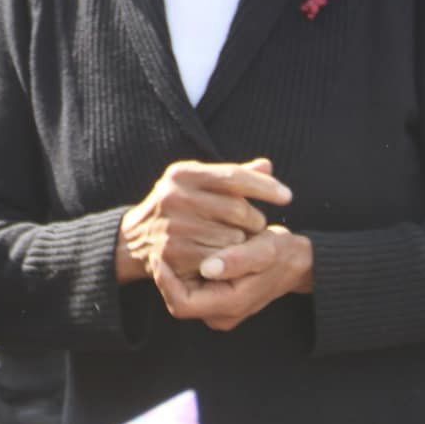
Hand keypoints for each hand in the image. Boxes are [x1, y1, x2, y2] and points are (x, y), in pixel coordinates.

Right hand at [115, 157, 290, 283]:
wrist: (136, 238)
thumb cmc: (178, 207)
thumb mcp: (199, 184)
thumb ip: (233, 176)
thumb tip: (268, 165)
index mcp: (183, 173)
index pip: (234, 176)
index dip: (265, 186)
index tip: (288, 196)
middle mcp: (176, 196)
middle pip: (238, 208)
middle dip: (254, 219)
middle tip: (253, 225)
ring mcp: (175, 225)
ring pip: (233, 235)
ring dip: (243, 240)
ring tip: (238, 239)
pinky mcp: (175, 252)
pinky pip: (221, 256)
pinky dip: (230, 258)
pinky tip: (227, 255)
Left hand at [152, 225, 313, 330]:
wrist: (296, 262)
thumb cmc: (280, 253)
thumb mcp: (264, 249)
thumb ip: (237, 260)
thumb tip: (207, 268)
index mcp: (231, 305)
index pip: (182, 304)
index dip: (165, 282)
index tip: (162, 253)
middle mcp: (222, 314)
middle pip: (178, 301)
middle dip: (167, 276)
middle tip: (161, 246)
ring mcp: (220, 310)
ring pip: (182, 295)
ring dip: (175, 274)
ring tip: (171, 246)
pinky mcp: (218, 300)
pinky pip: (191, 290)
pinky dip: (185, 273)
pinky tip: (185, 250)